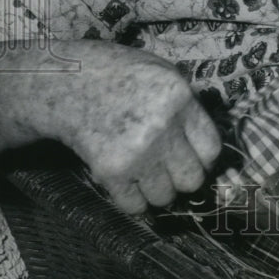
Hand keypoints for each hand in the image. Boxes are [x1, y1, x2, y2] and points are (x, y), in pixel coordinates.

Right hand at [44, 43, 221, 213]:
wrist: (67, 83)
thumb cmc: (116, 74)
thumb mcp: (161, 72)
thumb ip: (185, 105)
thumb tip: (202, 143)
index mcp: (180, 99)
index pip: (211, 149)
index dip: (203, 159)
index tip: (192, 159)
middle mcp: (163, 127)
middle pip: (192, 178)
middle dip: (181, 177)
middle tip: (166, 169)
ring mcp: (138, 152)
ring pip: (165, 196)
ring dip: (156, 190)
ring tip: (143, 173)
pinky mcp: (112, 171)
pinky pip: (135, 206)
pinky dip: (133, 201)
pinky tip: (126, 183)